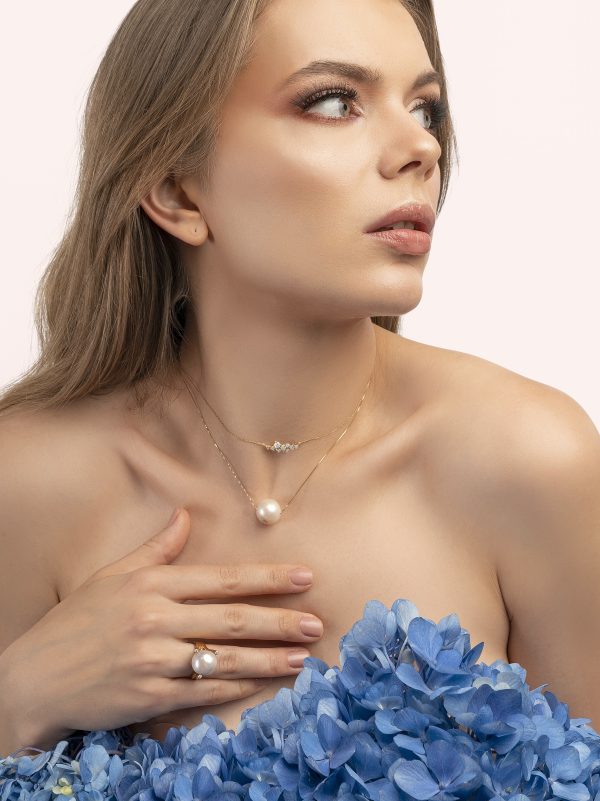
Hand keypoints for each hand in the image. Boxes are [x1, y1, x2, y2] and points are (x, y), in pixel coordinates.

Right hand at [2, 507, 321, 750]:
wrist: (35, 677)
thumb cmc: (77, 622)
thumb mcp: (113, 576)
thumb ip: (155, 548)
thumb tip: (184, 515)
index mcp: (152, 585)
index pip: (222, 579)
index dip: (267, 578)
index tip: (303, 576)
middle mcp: (156, 620)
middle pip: (232, 619)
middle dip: (280, 620)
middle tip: (316, 622)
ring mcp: (154, 662)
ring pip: (225, 659)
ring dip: (269, 658)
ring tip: (303, 657)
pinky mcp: (150, 698)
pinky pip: (204, 693)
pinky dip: (237, 689)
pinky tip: (264, 684)